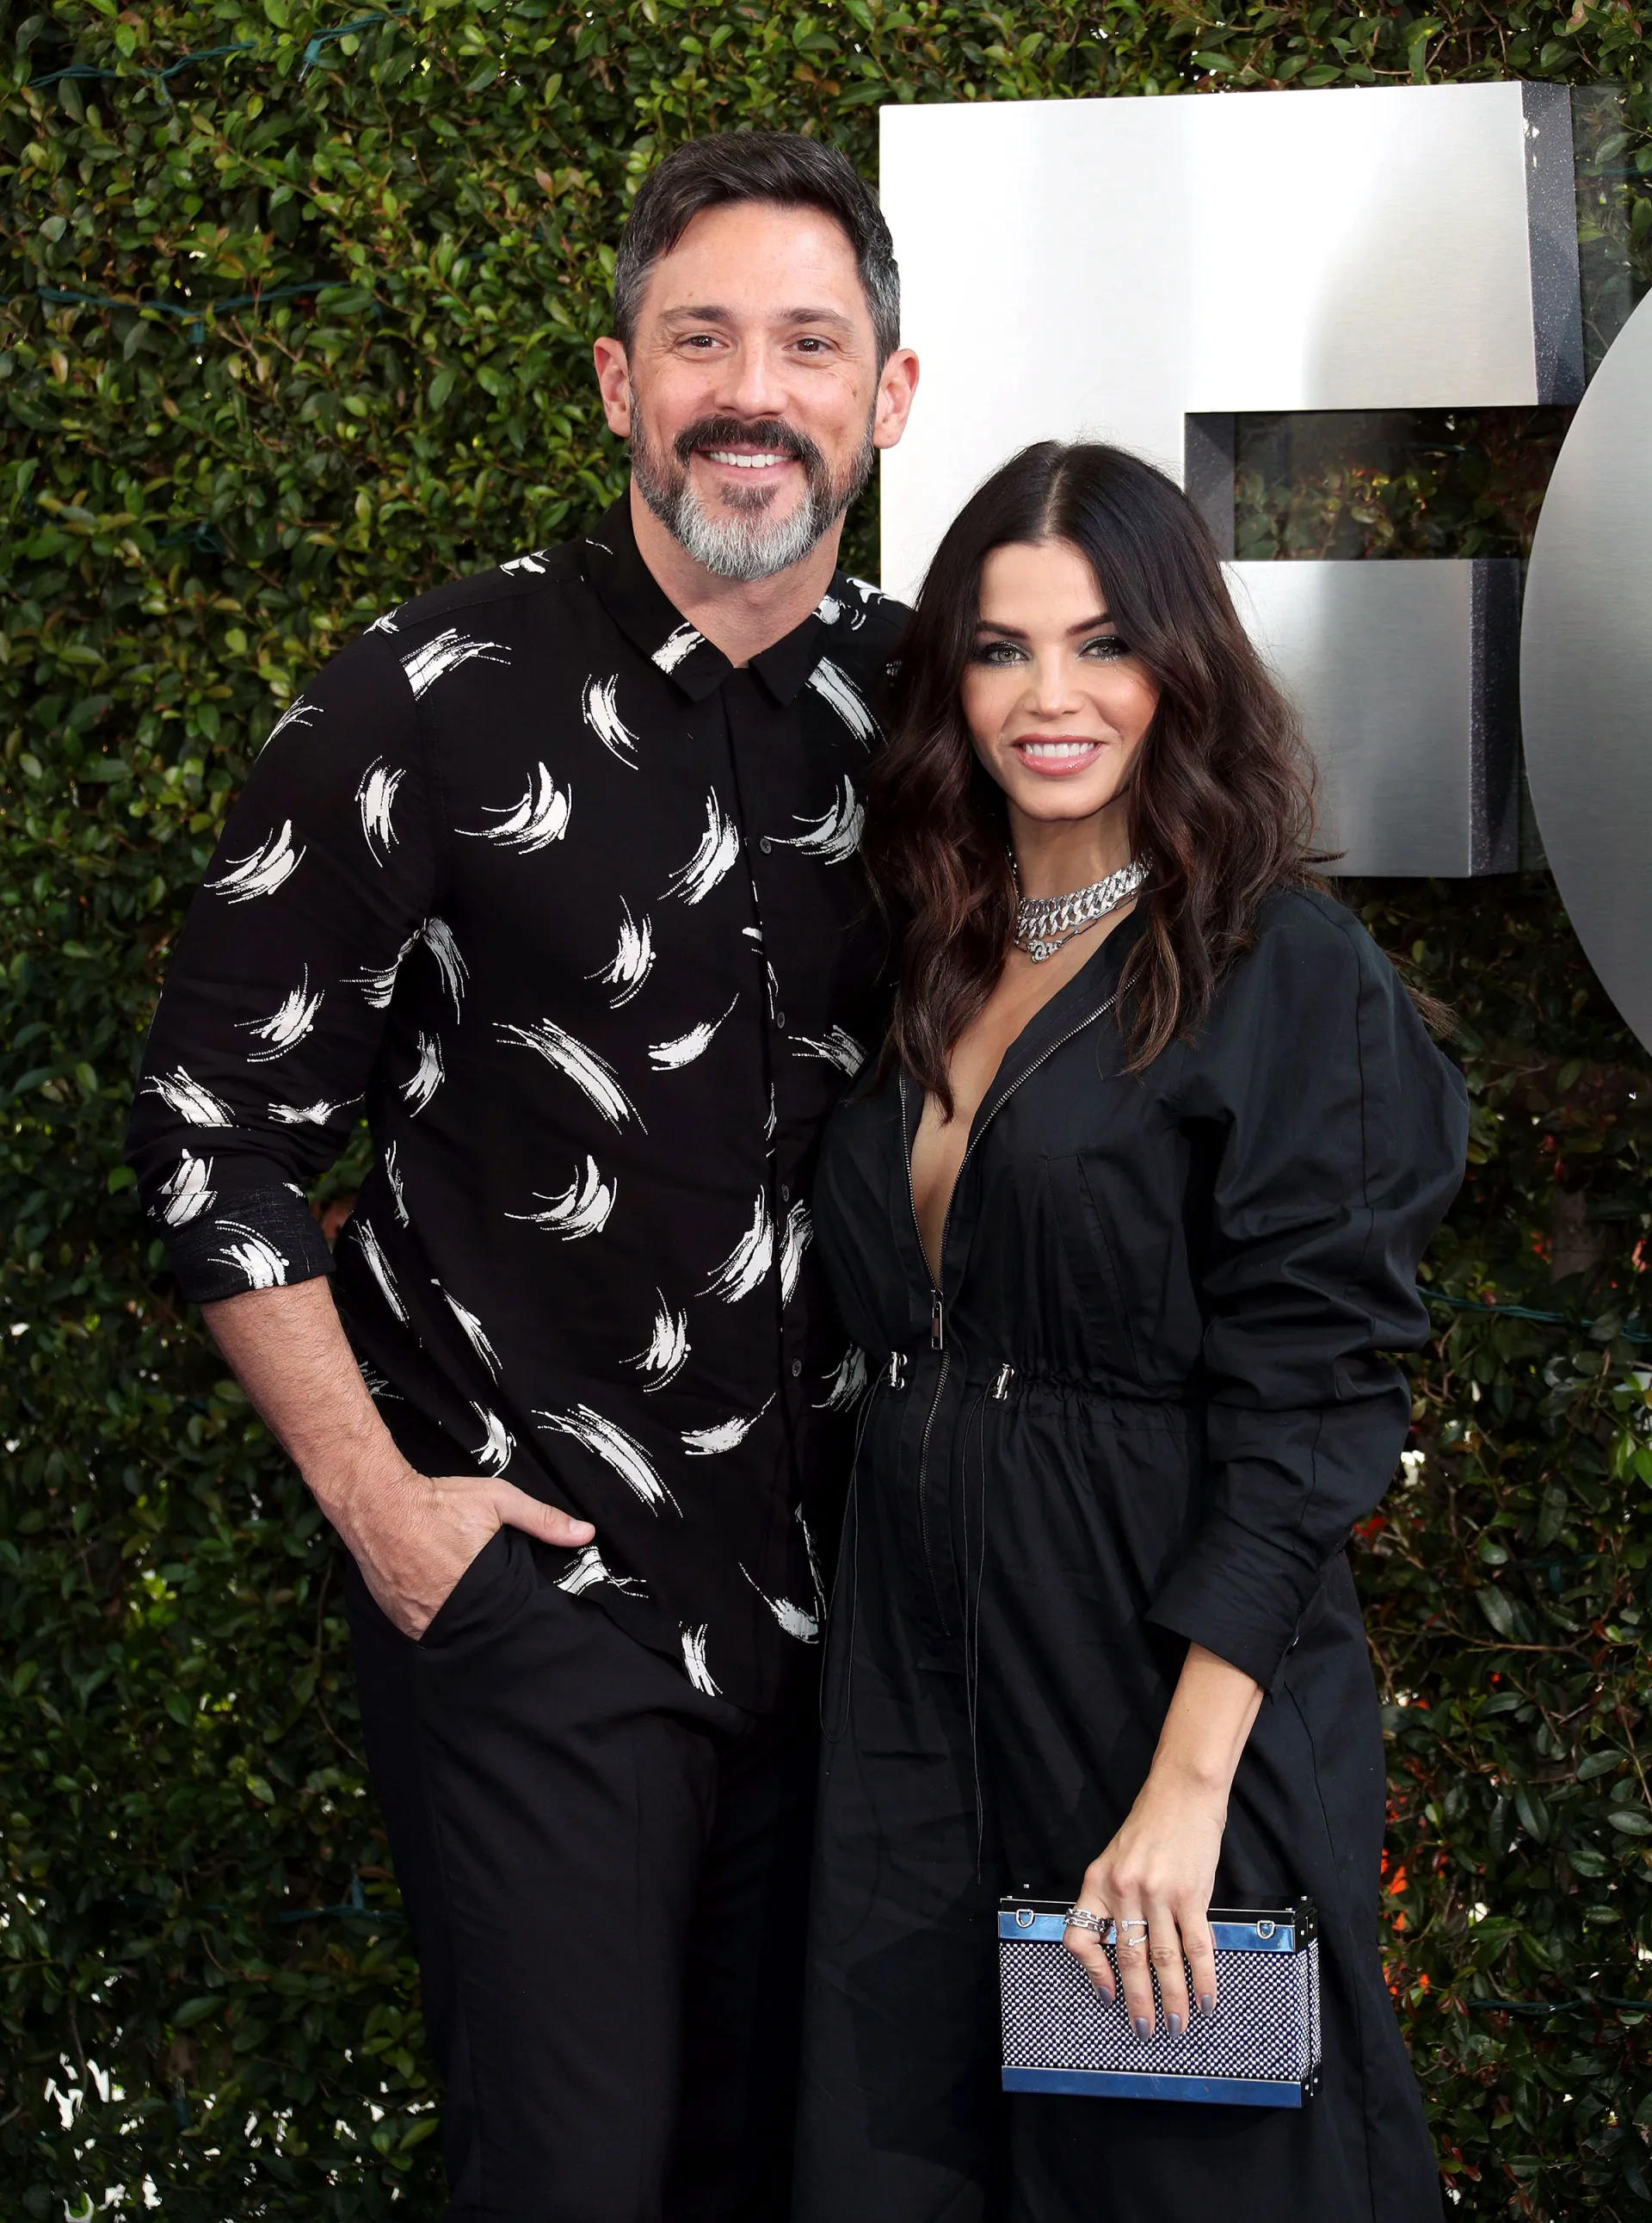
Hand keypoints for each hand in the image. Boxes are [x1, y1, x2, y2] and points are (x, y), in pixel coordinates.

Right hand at [319, 1446, 594, 1638]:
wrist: (379, 1504)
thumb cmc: (440, 1502)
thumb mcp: (498, 1501)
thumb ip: (542, 1519)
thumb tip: (586, 1534)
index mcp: (477, 1590)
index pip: (507, 1616)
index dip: (511, 1609)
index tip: (512, 1600)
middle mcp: (446, 1613)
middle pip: (478, 1626)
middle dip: (485, 1615)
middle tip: (485, 1597)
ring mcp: (417, 1620)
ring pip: (448, 1631)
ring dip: (457, 1619)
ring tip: (458, 1595)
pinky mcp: (397, 1619)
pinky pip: (421, 1628)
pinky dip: (431, 1618)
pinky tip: (434, 1597)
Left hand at [1063, 1766, 1227, 2040]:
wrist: (1181, 1794)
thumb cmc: (1149, 1826)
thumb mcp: (1115, 1859)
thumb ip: (1114, 1899)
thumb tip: (1123, 1951)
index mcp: (1098, 1882)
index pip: (1081, 1935)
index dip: (1092, 1971)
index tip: (1106, 1995)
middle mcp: (1124, 1890)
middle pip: (1128, 1959)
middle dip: (1138, 2001)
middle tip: (1145, 2030)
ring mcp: (1158, 1894)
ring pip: (1164, 1959)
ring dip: (1173, 1998)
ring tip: (1177, 2025)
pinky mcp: (1191, 1895)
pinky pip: (1196, 1947)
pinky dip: (1203, 1978)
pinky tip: (1205, 1999)